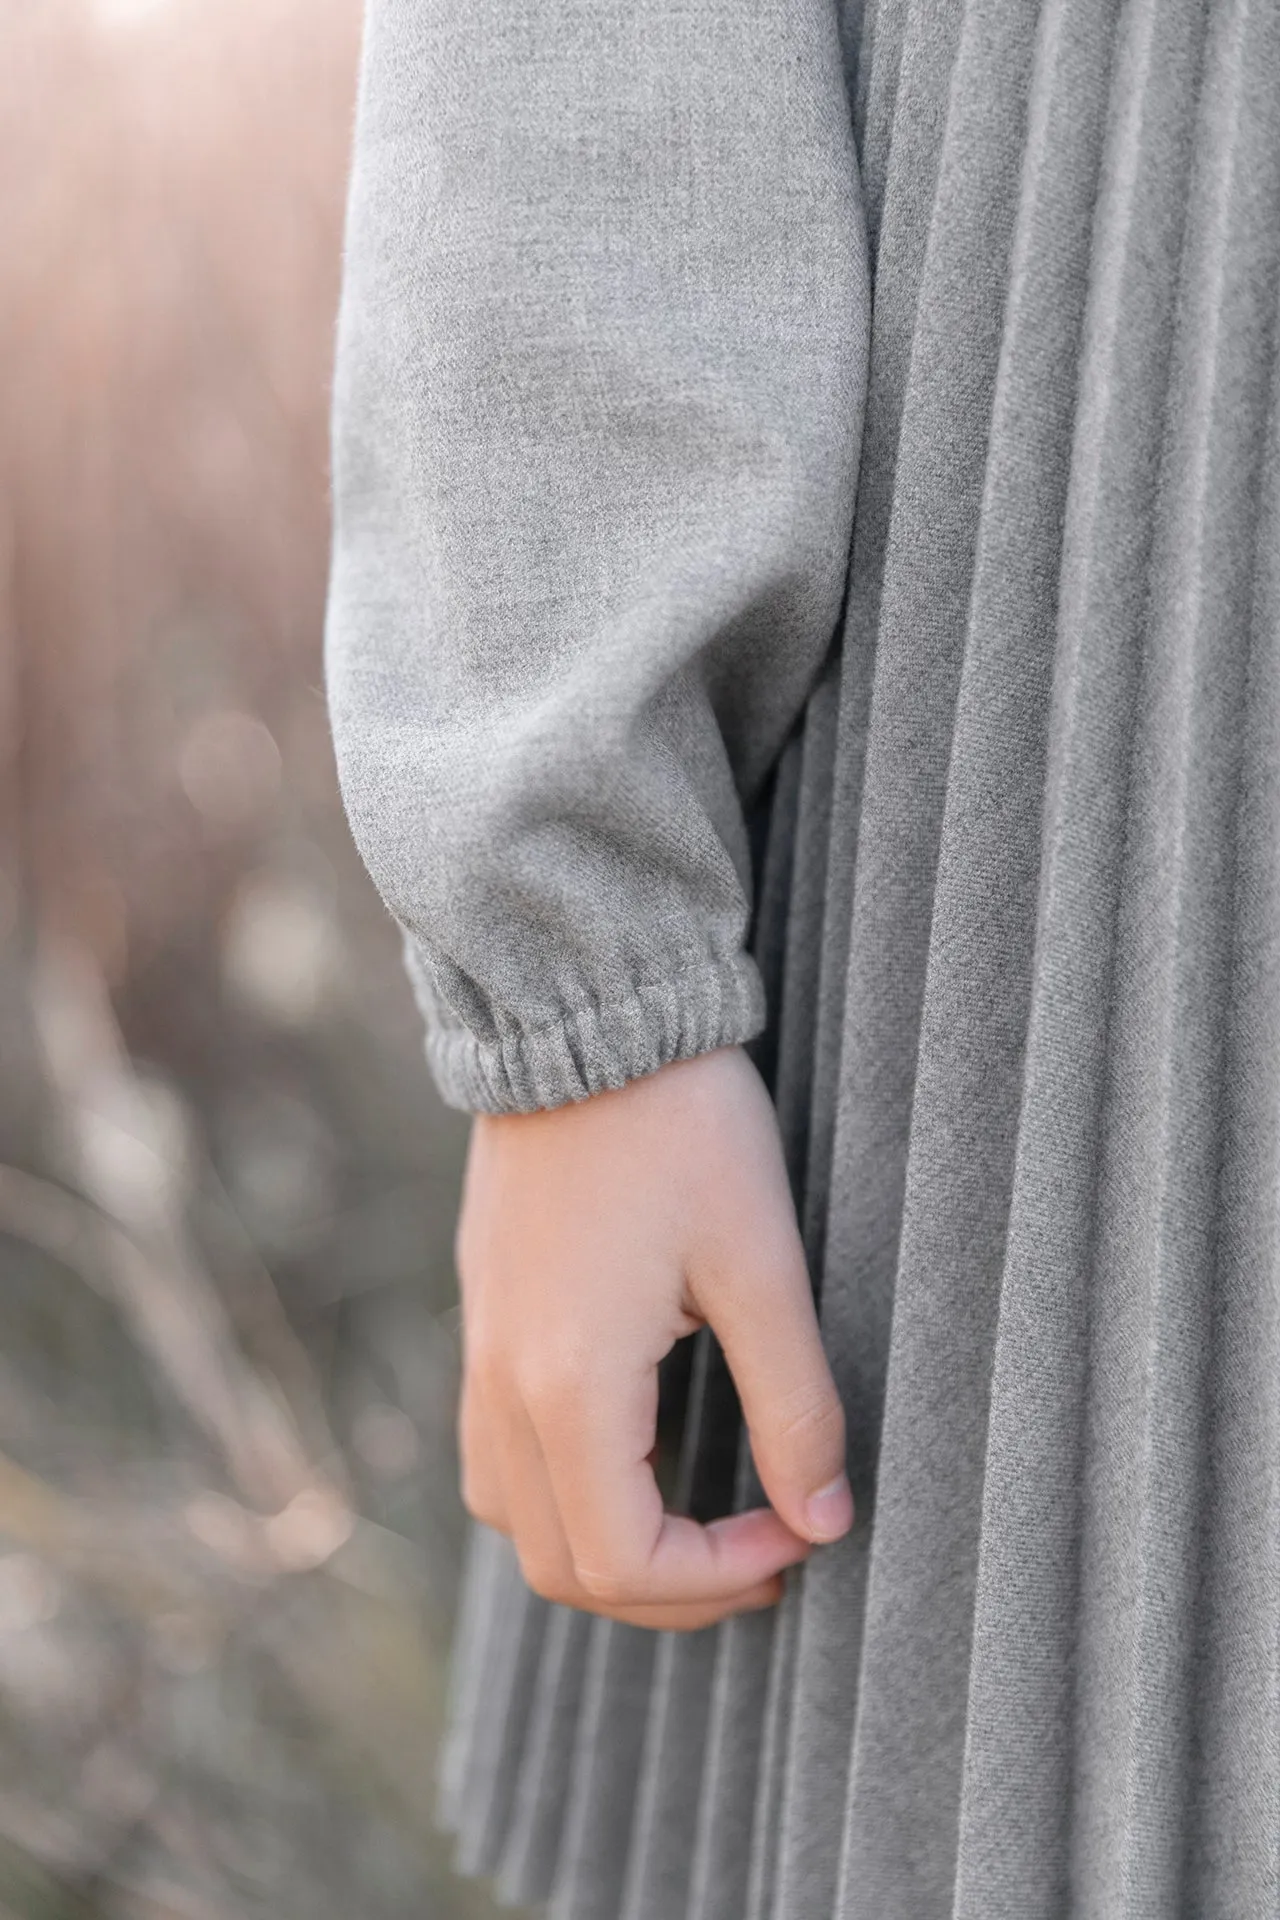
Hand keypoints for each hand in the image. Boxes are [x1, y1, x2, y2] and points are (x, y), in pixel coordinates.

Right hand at [455, 1044, 852, 1629]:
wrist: (583, 1014)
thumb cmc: (681, 1127)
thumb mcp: (760, 1263)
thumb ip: (796, 1403)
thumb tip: (824, 1518)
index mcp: (569, 1384)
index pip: (624, 1560)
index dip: (720, 1578)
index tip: (799, 1535)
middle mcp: (503, 1385)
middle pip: (559, 1566)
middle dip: (668, 1590)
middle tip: (766, 1554)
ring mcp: (480, 1350)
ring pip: (516, 1519)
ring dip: (606, 1551)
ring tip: (702, 1524)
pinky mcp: (483, 1316)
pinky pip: (496, 1456)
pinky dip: (564, 1494)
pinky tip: (636, 1456)